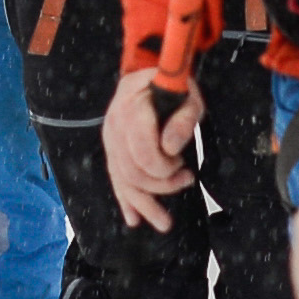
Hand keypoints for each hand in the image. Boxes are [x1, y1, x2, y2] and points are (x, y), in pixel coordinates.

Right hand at [100, 68, 199, 230]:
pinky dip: (126, 202)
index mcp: (132, 104)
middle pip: (132, 170)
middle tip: (186, 179)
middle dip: (161, 183)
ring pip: (123, 180)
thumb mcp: (188, 94)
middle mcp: (114, 123)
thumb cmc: (174, 85)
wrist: (152, 76)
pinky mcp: (112, 150)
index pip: (141, 149)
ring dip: (146, 203)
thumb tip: (171, 149)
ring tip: (165, 222)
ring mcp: (110, 139)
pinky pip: (116, 180)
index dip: (163, 165)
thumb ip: (183, 119)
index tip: (183, 163)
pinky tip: (135, 219)